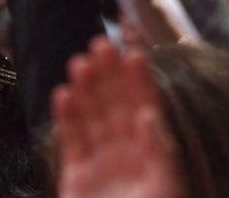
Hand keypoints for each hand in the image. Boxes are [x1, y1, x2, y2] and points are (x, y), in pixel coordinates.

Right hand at [53, 38, 183, 197]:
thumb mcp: (164, 186)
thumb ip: (158, 150)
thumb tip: (149, 113)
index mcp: (154, 151)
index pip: (145, 107)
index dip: (139, 80)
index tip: (133, 52)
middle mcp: (128, 153)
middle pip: (117, 106)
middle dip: (109, 76)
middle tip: (101, 44)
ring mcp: (101, 165)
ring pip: (92, 119)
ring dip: (86, 90)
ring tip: (81, 63)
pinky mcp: (76, 179)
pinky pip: (71, 143)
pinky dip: (67, 119)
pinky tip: (64, 95)